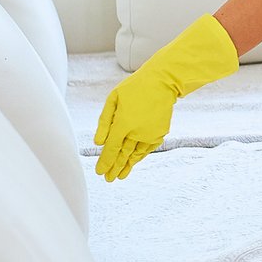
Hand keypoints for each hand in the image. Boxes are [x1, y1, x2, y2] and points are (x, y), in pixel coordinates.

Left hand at [95, 14, 240, 181]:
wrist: (163, 82)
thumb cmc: (135, 88)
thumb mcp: (113, 99)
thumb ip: (105, 122)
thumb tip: (98, 143)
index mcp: (123, 123)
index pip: (111, 149)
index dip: (104, 162)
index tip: (100, 172)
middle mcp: (137, 132)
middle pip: (123, 155)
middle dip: (114, 168)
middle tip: (108, 179)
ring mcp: (150, 134)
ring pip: (136, 154)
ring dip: (127, 166)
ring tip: (120, 176)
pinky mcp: (159, 133)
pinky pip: (147, 148)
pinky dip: (140, 156)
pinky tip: (134, 162)